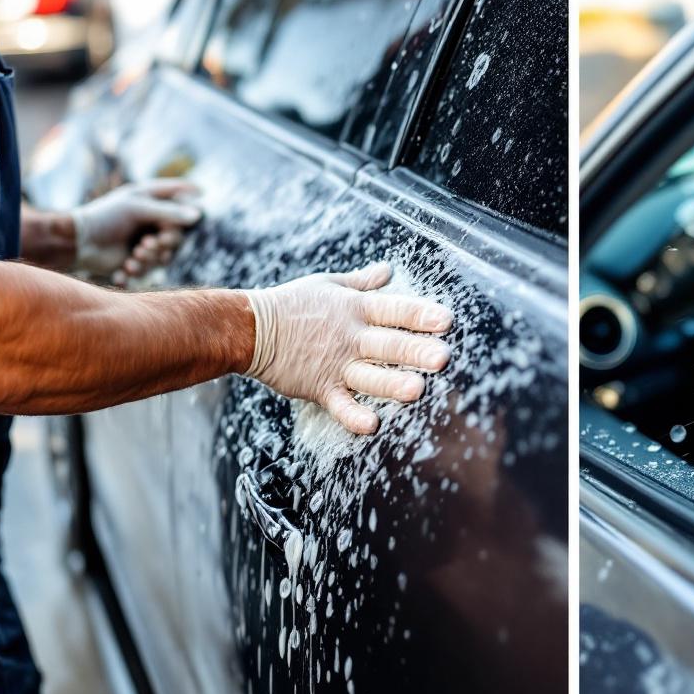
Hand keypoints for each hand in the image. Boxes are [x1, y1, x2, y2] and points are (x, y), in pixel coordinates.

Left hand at [70, 179, 201, 283]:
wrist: (78, 244)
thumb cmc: (105, 218)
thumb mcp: (137, 209)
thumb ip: (169, 212)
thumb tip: (198, 215)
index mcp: (150, 199)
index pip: (180, 194)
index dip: (192, 195)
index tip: (202, 196)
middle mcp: (151, 219)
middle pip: (177, 234)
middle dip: (164, 242)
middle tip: (148, 244)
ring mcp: (145, 240)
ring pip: (165, 254)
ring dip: (150, 258)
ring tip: (133, 258)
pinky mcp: (138, 259)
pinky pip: (151, 268)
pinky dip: (138, 269)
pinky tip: (124, 268)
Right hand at [243, 263, 452, 433]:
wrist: (248, 328)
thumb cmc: (290, 304)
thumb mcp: (328, 285)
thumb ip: (363, 283)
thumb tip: (388, 270)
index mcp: (355, 309)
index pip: (394, 309)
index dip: (420, 315)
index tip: (446, 321)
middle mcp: (349, 336)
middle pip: (388, 344)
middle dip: (416, 351)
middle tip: (443, 358)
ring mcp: (335, 364)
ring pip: (369, 375)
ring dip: (392, 383)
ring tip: (417, 390)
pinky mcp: (320, 387)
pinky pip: (340, 404)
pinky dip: (353, 415)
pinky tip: (372, 424)